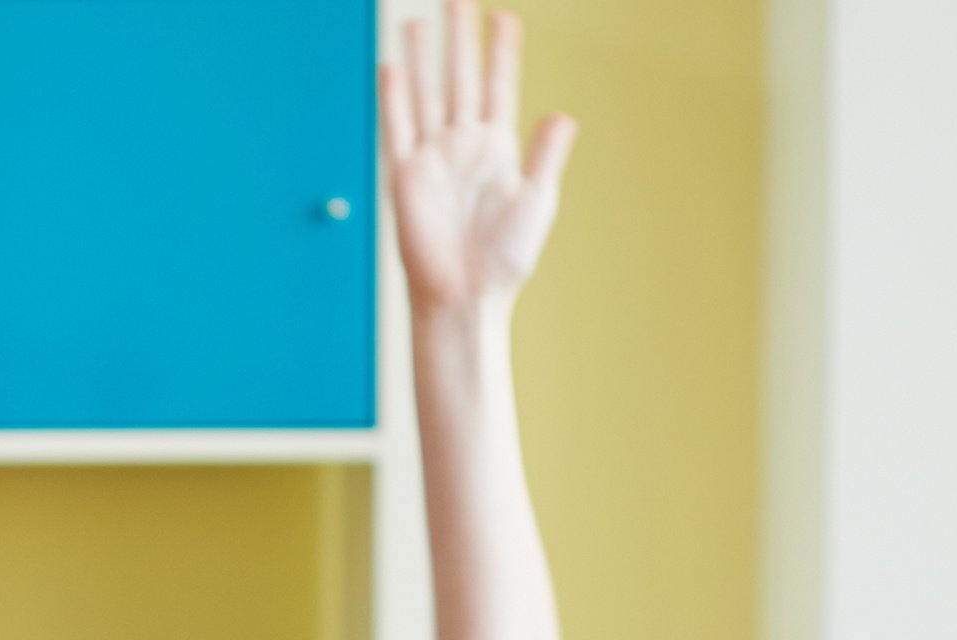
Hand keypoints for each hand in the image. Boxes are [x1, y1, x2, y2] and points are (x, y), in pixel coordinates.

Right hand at [382, 5, 577, 317]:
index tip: (504, 16)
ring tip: (416, 20)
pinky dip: (395, 99)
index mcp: (498, 147)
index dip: (501, 51)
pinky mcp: (406, 176)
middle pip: (461, 77)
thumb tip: (563, 114)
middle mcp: (463, 144)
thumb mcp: (537, 200)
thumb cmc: (504, 258)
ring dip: (424, 57)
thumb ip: (546, 154)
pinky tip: (394, 68)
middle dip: (460, 36)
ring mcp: (433, 157)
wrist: (466, 295)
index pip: (498, 86)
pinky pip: (398, 128)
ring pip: (427, 94)